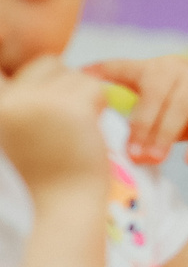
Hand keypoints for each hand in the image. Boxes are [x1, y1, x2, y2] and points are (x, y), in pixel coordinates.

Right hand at [0, 57, 106, 198]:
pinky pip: (94, 87)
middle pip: (48, 63)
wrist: (64, 203)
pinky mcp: (71, 108)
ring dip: (84, 98)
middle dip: (65, 86)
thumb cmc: (45, 168)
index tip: (50, 106)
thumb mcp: (17, 128)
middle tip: (64, 121)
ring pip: (75, 75)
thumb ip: (21, 100)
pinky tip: (88, 129)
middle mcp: (9, 100)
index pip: (7, 69)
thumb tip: (48, 64)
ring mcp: (40, 102)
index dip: (36, 78)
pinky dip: (99, 104)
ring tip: (73, 130)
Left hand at [83, 57, 187, 167]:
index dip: (103, 69)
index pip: (124, 67)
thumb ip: (132, 115)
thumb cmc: (180, 112)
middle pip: (155, 94)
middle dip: (142, 125)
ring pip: (181, 107)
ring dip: (165, 135)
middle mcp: (177, 68)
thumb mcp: (155, 106)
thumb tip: (99, 140)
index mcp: (153, 69)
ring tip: (154, 160)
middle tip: (132, 154)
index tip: (81, 76)